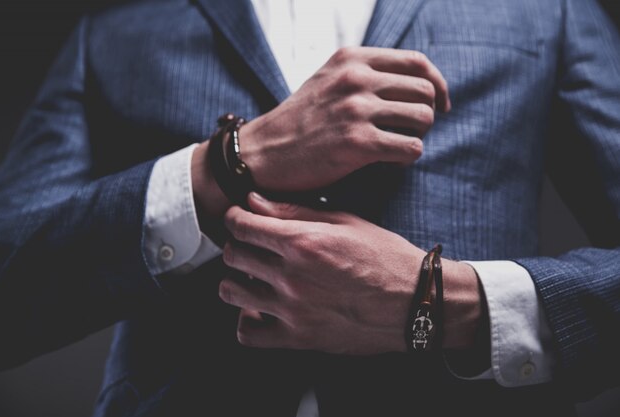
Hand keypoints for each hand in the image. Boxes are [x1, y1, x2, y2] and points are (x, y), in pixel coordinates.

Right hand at [191, 47, 449, 222]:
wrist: (264, 153)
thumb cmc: (300, 121)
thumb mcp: (328, 79)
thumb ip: (365, 73)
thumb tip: (416, 83)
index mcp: (352, 59)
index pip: (417, 63)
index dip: (437, 85)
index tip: (439, 104)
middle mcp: (356, 79)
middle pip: (425, 91)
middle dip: (426, 115)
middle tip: (410, 132)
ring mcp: (357, 110)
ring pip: (423, 119)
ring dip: (417, 137)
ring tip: (396, 146)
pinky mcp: (358, 143)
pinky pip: (411, 148)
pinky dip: (406, 158)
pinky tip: (388, 161)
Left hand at [219, 193, 481, 354]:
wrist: (416, 302)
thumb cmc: (385, 256)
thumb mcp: (345, 221)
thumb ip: (295, 211)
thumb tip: (253, 201)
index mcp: (303, 242)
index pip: (241, 225)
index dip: (236, 217)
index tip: (241, 218)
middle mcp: (292, 277)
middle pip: (233, 255)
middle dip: (239, 244)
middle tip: (255, 244)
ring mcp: (293, 311)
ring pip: (231, 291)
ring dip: (238, 279)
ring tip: (256, 275)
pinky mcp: (299, 339)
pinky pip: (248, 333)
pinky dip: (247, 319)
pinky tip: (262, 308)